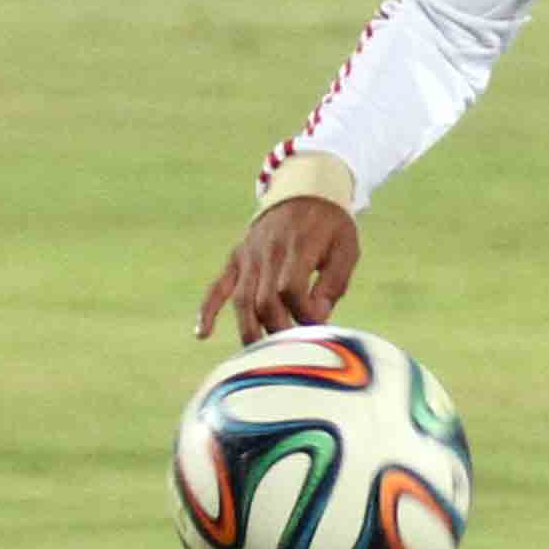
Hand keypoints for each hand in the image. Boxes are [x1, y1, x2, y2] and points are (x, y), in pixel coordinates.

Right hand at [200, 199, 361, 342]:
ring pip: (241, 300)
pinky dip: (207, 311)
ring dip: (249, 331)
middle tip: (294, 348)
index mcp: (297, 246)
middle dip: (278, 330)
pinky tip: (202, 334)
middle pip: (264, 301)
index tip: (318, 324)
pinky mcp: (236, 258)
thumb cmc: (331, 226)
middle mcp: (267, 251)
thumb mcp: (345, 250)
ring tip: (258, 358)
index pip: (290, 289)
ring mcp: (248, 255)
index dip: (303, 313)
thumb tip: (316, 318)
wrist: (305, 190)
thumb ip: (333, 284)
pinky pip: (216, 287)